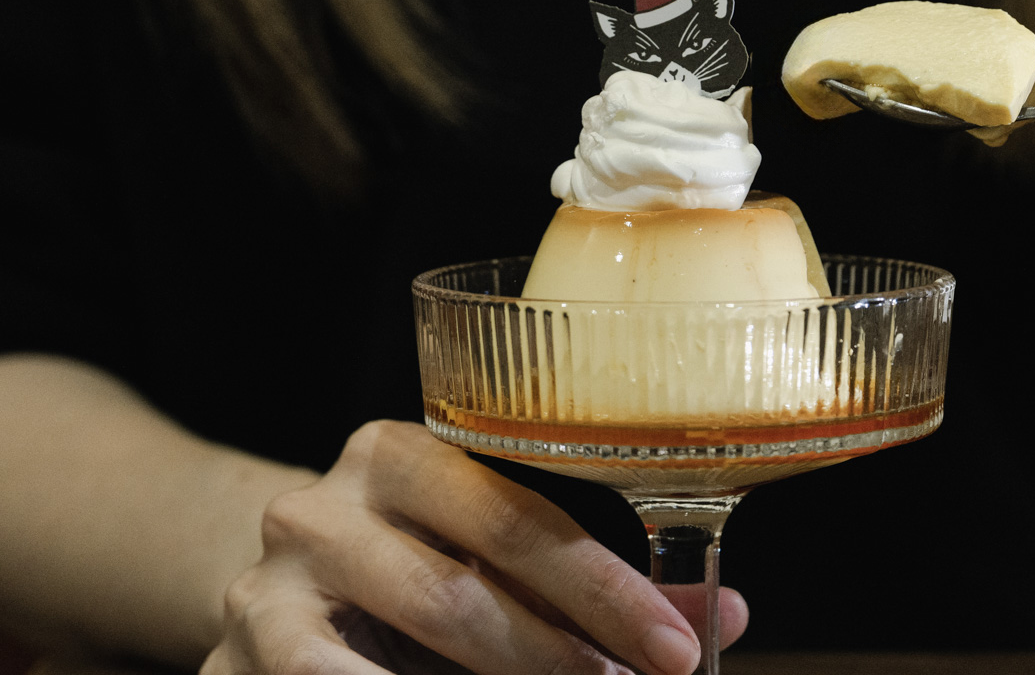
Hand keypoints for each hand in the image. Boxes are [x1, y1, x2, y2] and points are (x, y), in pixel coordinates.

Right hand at [204, 421, 747, 674]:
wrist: (274, 599)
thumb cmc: (415, 573)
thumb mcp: (495, 567)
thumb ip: (599, 594)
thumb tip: (726, 615)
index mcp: (399, 454)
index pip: (518, 520)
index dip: (606, 593)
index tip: (678, 651)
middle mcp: (321, 505)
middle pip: (457, 593)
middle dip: (557, 660)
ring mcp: (265, 586)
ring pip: (392, 650)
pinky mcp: (233, 658)